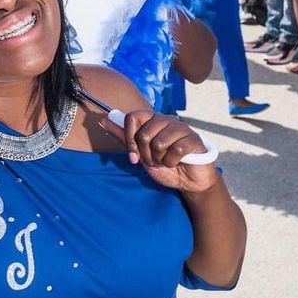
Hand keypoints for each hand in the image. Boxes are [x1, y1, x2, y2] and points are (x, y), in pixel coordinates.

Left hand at [99, 111, 220, 193]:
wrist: (188, 181)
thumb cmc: (164, 165)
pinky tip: (177, 162)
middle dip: (146, 154)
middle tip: (154, 160)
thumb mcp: (140, 153)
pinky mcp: (194, 139)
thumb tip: (103, 121)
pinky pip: (176, 150)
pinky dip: (173, 162)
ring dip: (160, 159)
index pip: (132, 117)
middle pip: (144, 134)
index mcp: (152, 120)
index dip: (129, 139)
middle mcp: (166, 120)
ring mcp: (181, 128)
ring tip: (166, 160)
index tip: (133, 156)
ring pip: (160, 142)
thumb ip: (123, 137)